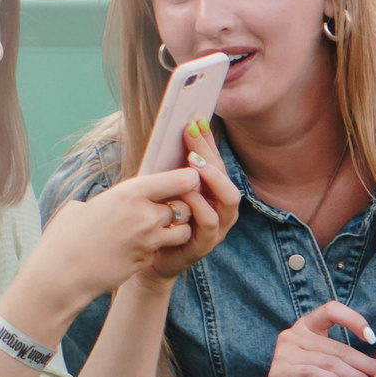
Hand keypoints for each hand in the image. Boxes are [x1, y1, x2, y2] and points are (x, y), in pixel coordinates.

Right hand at [27, 166, 214, 315]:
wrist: (60, 275)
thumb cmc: (65, 237)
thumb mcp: (85, 206)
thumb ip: (112, 200)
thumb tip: (119, 199)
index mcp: (130, 193)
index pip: (179, 180)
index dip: (188, 179)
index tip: (186, 180)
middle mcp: (145, 216)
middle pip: (185, 206)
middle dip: (180, 206)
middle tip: (167, 207)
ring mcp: (149, 241)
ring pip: (182, 231)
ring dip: (176, 229)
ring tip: (156, 229)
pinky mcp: (147, 261)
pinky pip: (162, 250)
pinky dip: (156, 248)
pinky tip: (137, 248)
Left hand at [146, 125, 241, 280]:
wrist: (146, 257)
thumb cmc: (156, 219)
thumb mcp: (163, 189)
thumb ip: (172, 169)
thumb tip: (173, 133)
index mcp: (212, 192)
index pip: (216, 161)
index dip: (207, 140)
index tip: (195, 119)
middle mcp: (221, 208)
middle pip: (225, 176)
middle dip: (209, 154)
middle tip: (191, 136)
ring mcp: (217, 227)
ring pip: (228, 200)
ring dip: (211, 179)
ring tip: (192, 165)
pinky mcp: (204, 245)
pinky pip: (211, 224)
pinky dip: (200, 207)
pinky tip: (186, 194)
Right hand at [257, 301, 375, 376]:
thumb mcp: (332, 369)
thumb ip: (349, 361)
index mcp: (306, 326)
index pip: (331, 310)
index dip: (354, 320)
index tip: (372, 339)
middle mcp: (293, 334)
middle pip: (337, 347)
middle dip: (364, 365)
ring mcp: (284, 352)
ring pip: (329, 362)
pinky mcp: (280, 372)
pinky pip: (312, 373)